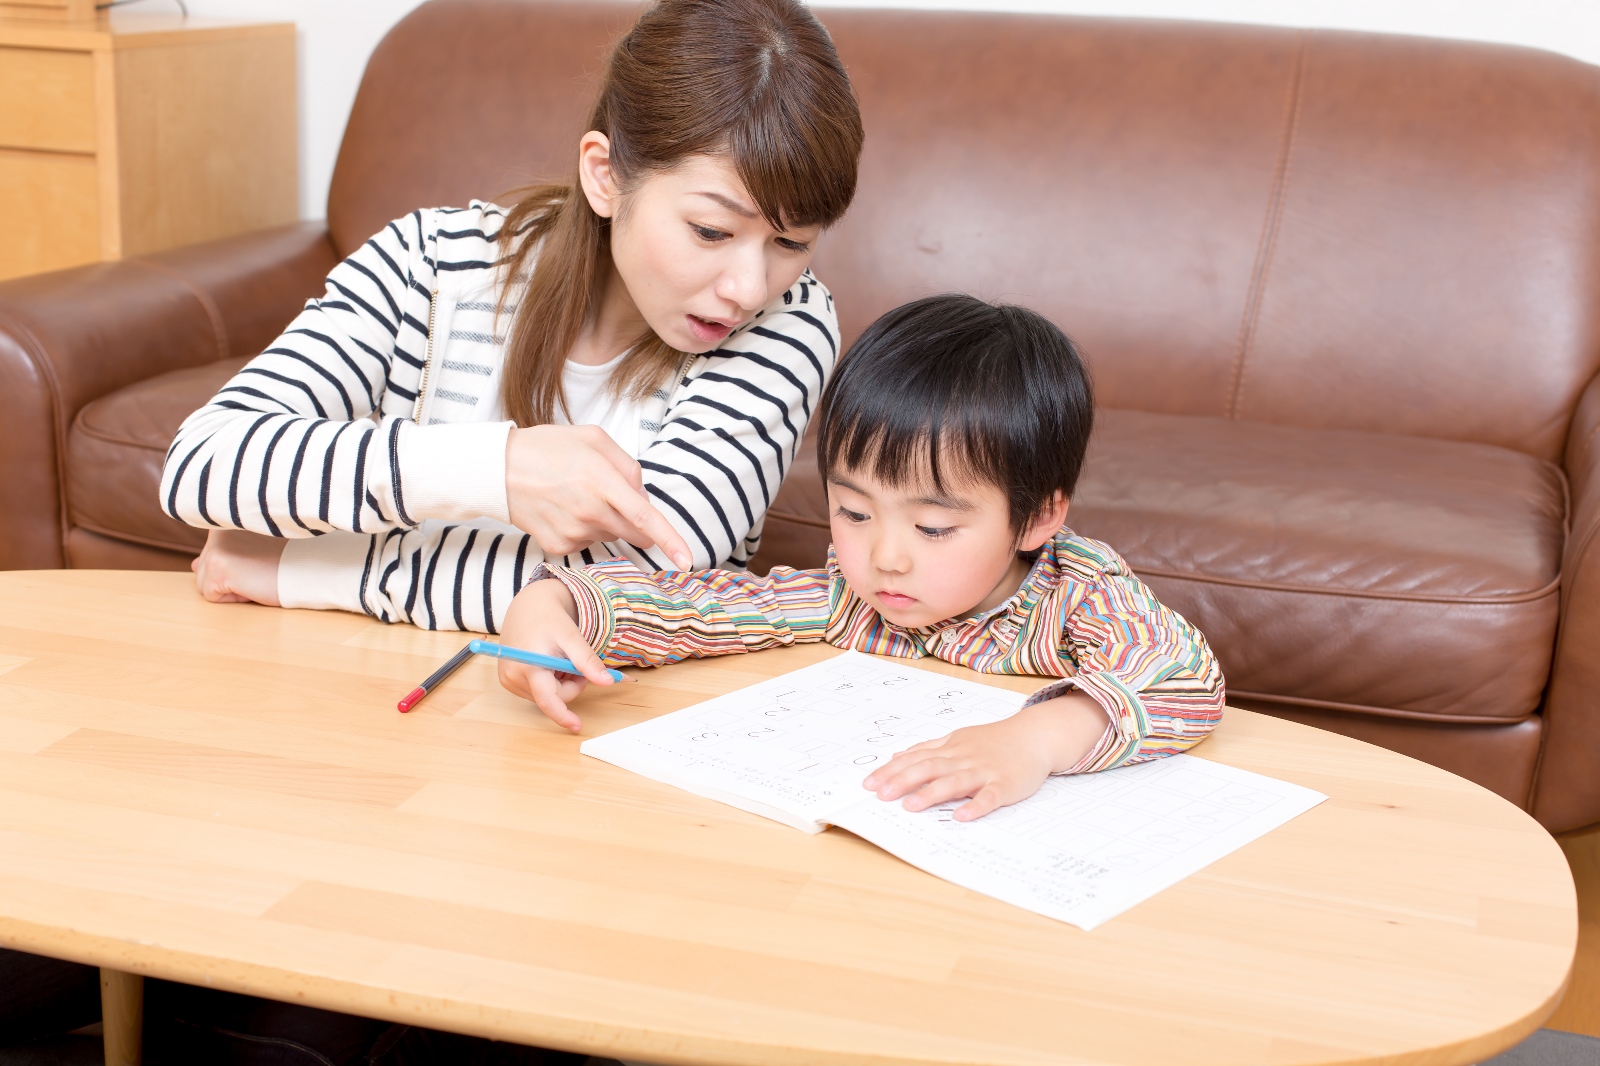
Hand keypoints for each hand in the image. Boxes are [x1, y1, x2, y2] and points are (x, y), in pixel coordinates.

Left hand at [191, 529, 285, 604]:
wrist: (309, 569)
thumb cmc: (287, 561)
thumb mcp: (250, 550)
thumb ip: (221, 553)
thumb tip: (191, 565)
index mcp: (226, 521)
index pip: (210, 555)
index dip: (232, 567)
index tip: (254, 562)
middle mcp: (217, 531)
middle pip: (203, 569)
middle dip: (228, 578)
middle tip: (258, 569)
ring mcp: (215, 549)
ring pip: (204, 584)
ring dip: (230, 588)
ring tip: (256, 576)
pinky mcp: (217, 568)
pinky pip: (212, 595)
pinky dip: (233, 597)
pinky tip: (253, 584)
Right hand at [496, 578, 619, 730]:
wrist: (527, 606)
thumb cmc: (549, 618)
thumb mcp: (572, 637)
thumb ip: (587, 661)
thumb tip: (607, 682)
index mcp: (529, 666)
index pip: (548, 700)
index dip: (564, 715)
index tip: (577, 726)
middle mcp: (513, 676)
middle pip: (553, 697)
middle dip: (570, 684)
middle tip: (574, 662)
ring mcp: (508, 680)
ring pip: (546, 696)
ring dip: (559, 682)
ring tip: (557, 658)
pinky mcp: (507, 680)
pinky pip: (537, 691)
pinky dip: (548, 680)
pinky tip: (546, 662)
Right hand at [505, 424, 692, 568]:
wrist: (497, 470)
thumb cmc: (547, 448)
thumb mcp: (593, 438)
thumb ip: (627, 465)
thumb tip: (642, 497)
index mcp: (601, 481)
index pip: (644, 516)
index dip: (670, 539)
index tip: (687, 560)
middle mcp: (589, 511)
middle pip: (635, 532)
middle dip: (638, 523)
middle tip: (612, 496)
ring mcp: (573, 532)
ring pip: (610, 535)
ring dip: (606, 520)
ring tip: (577, 494)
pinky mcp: (558, 545)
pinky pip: (586, 542)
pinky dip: (584, 528)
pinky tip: (564, 509)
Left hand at [861, 693, 1111, 820]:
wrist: (1034, 735)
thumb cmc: (994, 740)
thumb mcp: (958, 738)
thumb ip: (929, 747)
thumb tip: (898, 755)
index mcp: (950, 749)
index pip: (915, 759)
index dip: (891, 771)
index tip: (869, 784)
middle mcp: (963, 758)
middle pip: (929, 768)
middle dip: (903, 781)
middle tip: (880, 795)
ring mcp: (984, 771)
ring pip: (954, 781)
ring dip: (931, 793)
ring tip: (910, 806)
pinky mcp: (1005, 784)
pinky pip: (990, 796)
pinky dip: (976, 806)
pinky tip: (962, 817)